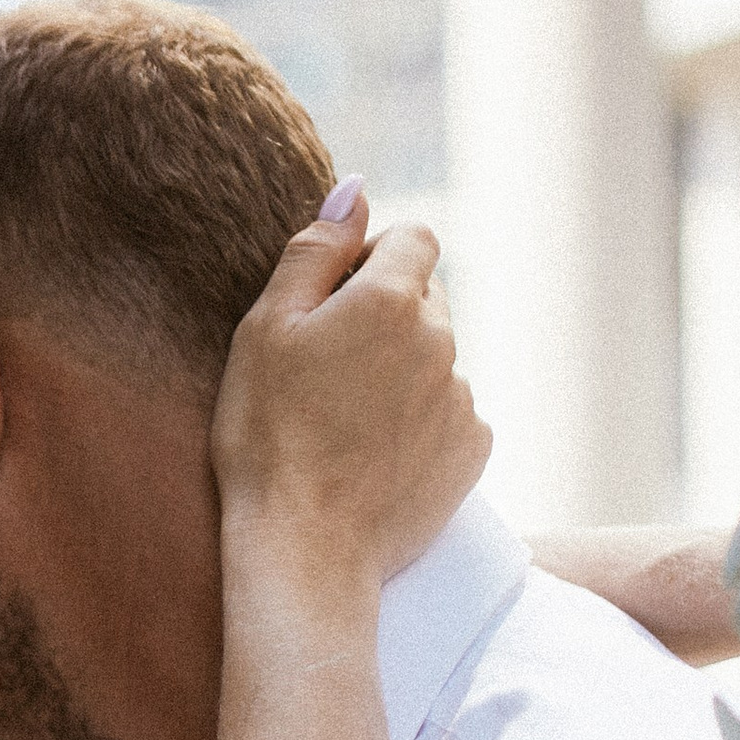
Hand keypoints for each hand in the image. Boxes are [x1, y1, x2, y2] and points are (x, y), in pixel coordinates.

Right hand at [212, 181, 489, 586]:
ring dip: (402, 372)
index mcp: (390, 300)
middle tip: (329, 371)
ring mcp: (462, 397)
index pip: (413, 237)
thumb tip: (354, 190)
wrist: (306, 549)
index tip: (334, 302)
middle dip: (387, 316)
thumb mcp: (265, 331)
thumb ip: (315, 252)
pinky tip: (374, 455)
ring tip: (347, 424)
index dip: (373, 259)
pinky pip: (451, 412)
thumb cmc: (268, 438)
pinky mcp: (474, 449)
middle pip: (427, 298)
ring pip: (437, 358)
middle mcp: (442, 340)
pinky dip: (420, 423)